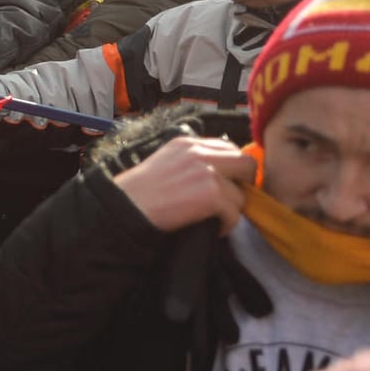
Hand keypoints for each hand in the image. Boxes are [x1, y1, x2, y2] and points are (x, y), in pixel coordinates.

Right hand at [111, 136, 252, 234]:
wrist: (123, 208)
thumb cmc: (137, 194)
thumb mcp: (165, 163)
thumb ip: (192, 161)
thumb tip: (221, 173)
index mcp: (186, 143)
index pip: (229, 147)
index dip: (232, 169)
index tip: (224, 185)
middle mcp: (199, 152)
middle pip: (246, 164)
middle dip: (241, 185)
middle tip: (225, 201)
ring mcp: (206, 172)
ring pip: (242, 194)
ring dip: (230, 210)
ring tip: (210, 217)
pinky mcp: (211, 194)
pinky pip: (235, 214)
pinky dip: (224, 226)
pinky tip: (208, 227)